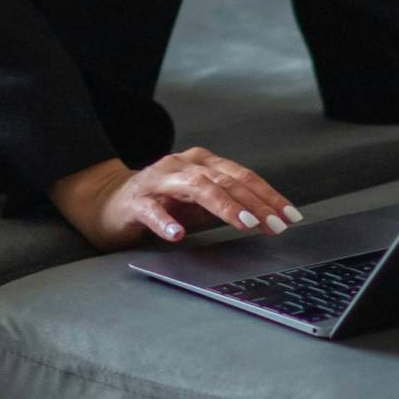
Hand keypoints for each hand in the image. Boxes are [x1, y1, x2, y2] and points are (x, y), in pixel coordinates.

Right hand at [49, 149, 305, 251]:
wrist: (108, 205)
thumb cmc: (161, 205)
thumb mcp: (199, 205)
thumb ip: (228, 207)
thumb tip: (268, 219)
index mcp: (201, 164)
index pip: (241, 176)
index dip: (268, 195)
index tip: (290, 216)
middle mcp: (181, 165)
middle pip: (224, 180)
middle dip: (254, 203)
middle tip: (275, 225)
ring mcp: (157, 180)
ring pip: (196, 187)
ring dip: (223, 206)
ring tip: (244, 223)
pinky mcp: (135, 201)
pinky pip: (152, 210)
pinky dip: (166, 222)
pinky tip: (178, 234)